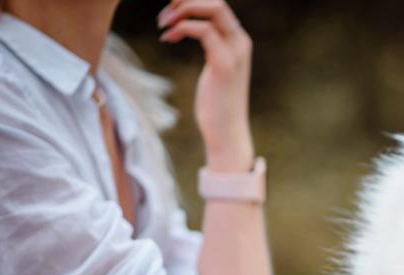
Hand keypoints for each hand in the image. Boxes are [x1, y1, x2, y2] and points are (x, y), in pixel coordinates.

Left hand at [158, 0, 254, 170]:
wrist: (227, 132)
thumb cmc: (217, 104)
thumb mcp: (215, 67)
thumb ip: (212, 46)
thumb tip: (190, 30)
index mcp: (239, 40)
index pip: (218, 6)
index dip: (192, 2)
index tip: (170, 11)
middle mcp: (241, 42)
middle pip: (216, 3)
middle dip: (186, 1)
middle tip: (164, 14)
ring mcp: (235, 53)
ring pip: (211, 11)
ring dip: (181, 11)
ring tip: (162, 24)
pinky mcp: (224, 64)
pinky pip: (203, 31)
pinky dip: (181, 28)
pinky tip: (167, 38)